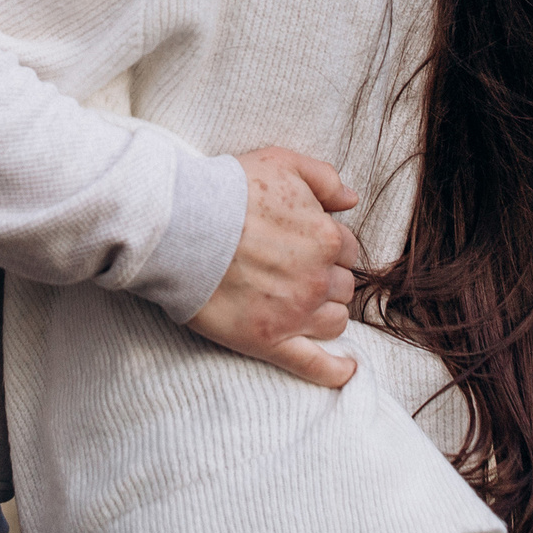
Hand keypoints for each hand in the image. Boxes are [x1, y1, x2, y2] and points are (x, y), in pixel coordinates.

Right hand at [185, 148, 366, 388]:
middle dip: (326, 277)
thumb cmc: (228, 191)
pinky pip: (314, 365)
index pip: (347, 248)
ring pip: (335, 320)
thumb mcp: (281, 161)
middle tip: (294, 268)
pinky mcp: (269, 341)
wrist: (181, 226)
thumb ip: (324, 178)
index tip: (304, 243)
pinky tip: (347, 369)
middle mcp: (318, 278)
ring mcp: (296, 313)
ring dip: (325, 311)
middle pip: (342, 285)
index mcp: (326, 237)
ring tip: (300, 303)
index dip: (328, 245)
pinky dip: (335, 371)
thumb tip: (351, 199)